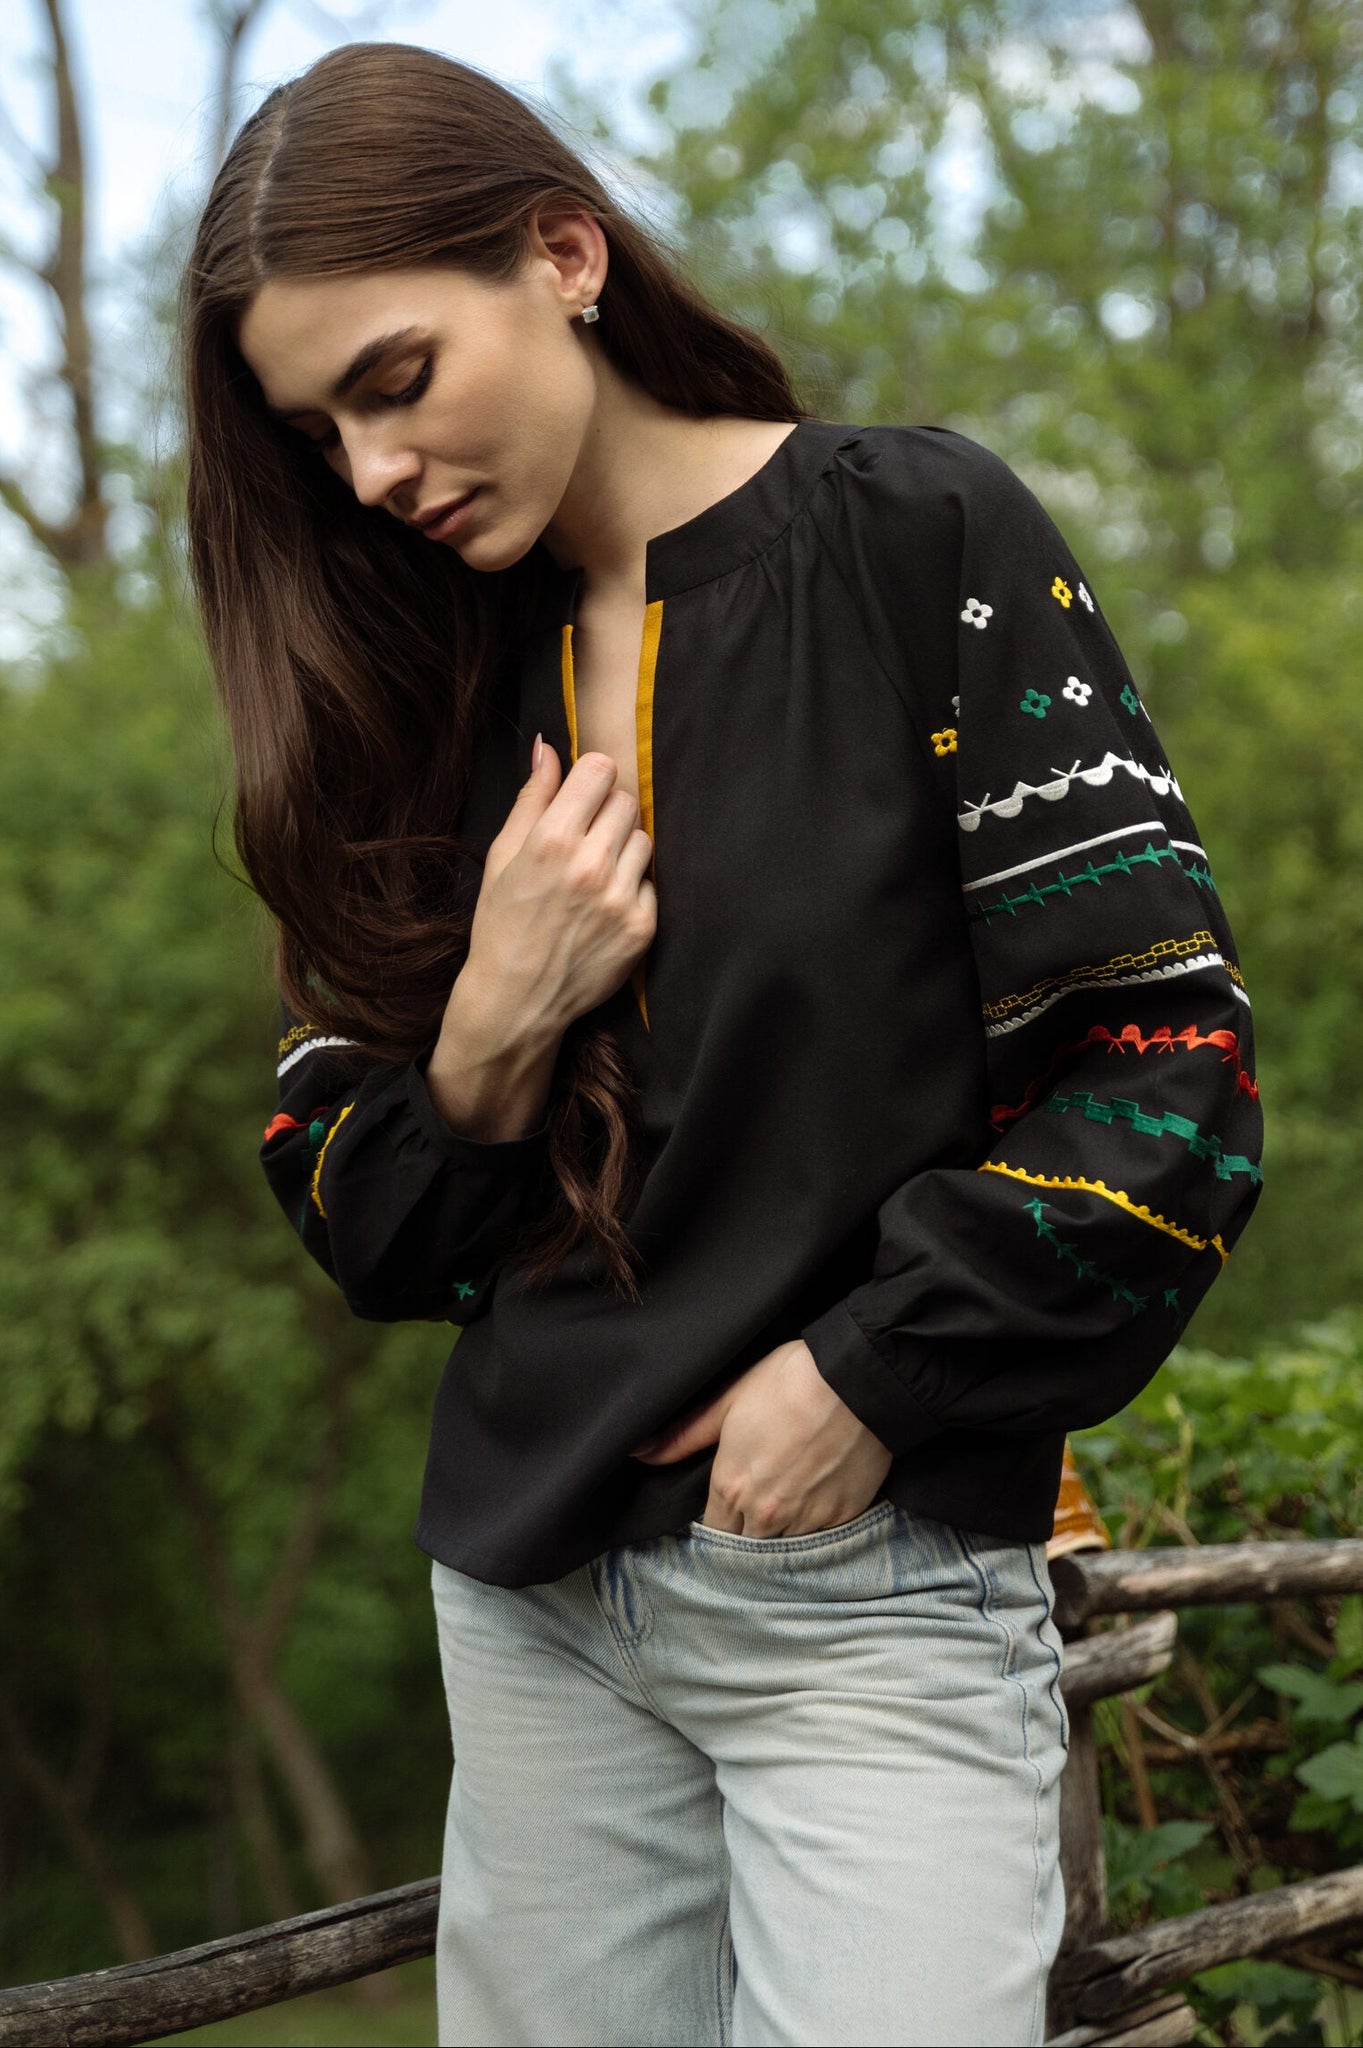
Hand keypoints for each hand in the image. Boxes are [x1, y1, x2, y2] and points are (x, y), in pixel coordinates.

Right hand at [453, 740, 656, 1044]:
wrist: (516, 999)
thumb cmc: (502, 923)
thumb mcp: (503, 855)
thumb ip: (532, 798)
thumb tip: (547, 747)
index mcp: (551, 840)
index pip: (599, 770)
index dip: (590, 778)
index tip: (581, 795)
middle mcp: (590, 865)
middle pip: (625, 801)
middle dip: (606, 813)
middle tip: (584, 841)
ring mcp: (621, 898)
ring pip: (644, 839)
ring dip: (623, 848)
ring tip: (593, 876)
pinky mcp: (642, 926)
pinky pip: (651, 881)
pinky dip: (632, 887)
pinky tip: (602, 907)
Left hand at [629, 1339, 892, 1536]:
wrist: (856, 1380)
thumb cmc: (788, 1381)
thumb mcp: (727, 1400)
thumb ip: (682, 1436)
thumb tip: (637, 1452)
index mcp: (731, 1487)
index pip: (713, 1531)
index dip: (719, 1521)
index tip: (727, 1509)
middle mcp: (764, 1515)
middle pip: (747, 1546)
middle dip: (747, 1533)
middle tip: (758, 1506)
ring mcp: (806, 1520)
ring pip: (783, 1548)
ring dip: (781, 1534)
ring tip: (789, 1503)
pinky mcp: (842, 1518)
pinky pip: (820, 1538)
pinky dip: (815, 1525)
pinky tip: (818, 1498)